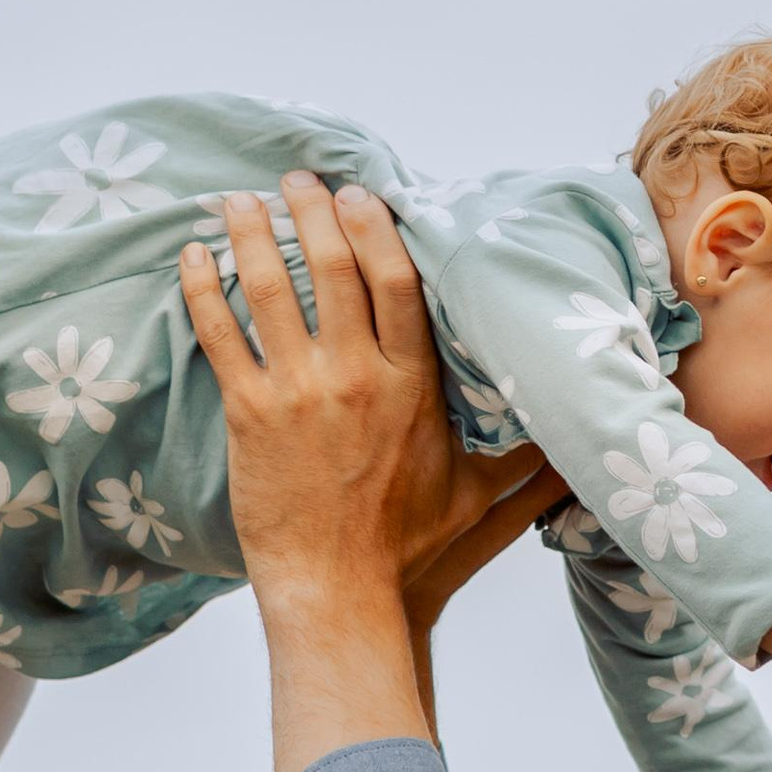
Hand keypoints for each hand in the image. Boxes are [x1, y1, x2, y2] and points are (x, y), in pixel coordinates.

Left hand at [181, 177, 545, 605]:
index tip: (359, 194)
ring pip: (270, 288)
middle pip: (331, 267)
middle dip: (311, 211)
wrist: (339, 591)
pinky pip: (220, 335)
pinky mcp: (249, 415)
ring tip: (241, 200)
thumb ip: (526, 461)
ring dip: (252, 234)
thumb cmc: (407, 549)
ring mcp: (298, 391)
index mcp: (411, 384)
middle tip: (297, 180)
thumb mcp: (478, 497)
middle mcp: (356, 376)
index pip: (398, 280)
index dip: (376, 228)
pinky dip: (202, 289)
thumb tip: (579, 446)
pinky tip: (192, 256)